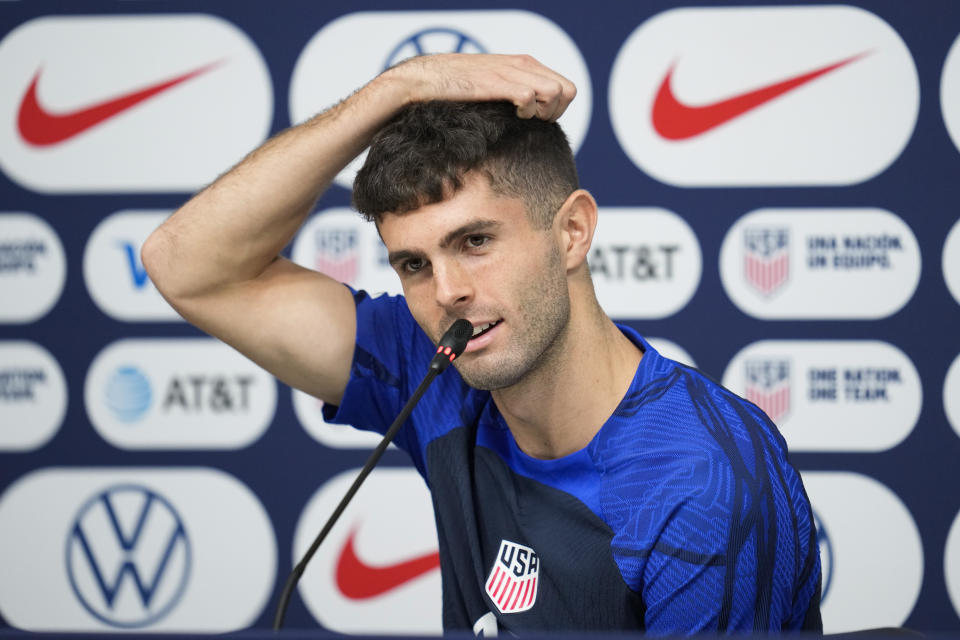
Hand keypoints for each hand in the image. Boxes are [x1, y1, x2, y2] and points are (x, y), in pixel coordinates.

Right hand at [381, 53, 576, 120]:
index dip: (559, 108)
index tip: (538, 120)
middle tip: (533, 122)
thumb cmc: (457, 89)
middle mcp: (522, 64)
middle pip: (568, 91)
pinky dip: (527, 110)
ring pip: (555, 92)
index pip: (567, 87)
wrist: (426, 80)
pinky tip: (512, 116)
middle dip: (556, 111)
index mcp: (525, 64)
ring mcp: (511, 71)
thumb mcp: (493, 85)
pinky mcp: (497, 82)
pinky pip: (531, 95)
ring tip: (523, 118)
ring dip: (544, 112)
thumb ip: (514, 92)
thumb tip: (533, 116)